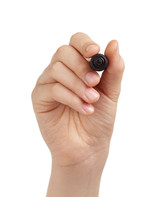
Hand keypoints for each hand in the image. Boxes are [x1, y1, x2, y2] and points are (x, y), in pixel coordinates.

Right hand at [31, 32, 124, 167]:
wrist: (89, 146)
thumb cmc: (99, 120)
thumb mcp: (111, 93)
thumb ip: (113, 69)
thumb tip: (114, 43)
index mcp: (78, 67)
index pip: (75, 42)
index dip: (84, 43)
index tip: (95, 52)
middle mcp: (61, 72)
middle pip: (63, 52)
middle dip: (81, 67)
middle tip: (95, 84)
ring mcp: (48, 84)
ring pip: (56, 69)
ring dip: (77, 85)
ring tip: (92, 101)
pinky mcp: (40, 98)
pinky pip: (52, 88)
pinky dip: (70, 97)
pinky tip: (84, 109)